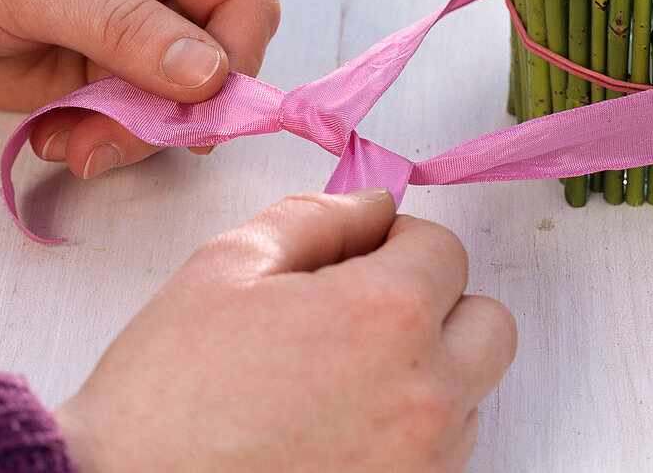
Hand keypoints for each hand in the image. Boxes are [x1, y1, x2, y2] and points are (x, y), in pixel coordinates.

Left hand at [0, 0, 279, 177]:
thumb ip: (125, 25)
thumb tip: (210, 74)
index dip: (235, 57)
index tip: (193, 108)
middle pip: (224, 57)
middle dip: (172, 109)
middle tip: (110, 140)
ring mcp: (149, 25)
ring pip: (189, 100)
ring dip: (134, 133)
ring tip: (72, 141)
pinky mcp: (121, 68)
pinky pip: (146, 118)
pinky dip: (108, 138)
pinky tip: (62, 134)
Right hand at [53, 189, 517, 472]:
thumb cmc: (164, 396)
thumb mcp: (228, 265)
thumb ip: (319, 216)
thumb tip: (376, 205)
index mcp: (386, 314)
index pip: (446, 248)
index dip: (399, 243)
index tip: (362, 258)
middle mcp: (426, 393)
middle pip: (488, 323)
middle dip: (439, 305)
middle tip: (369, 316)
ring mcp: (424, 463)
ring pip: (470, 392)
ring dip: (428, 372)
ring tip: (341, 383)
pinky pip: (443, 453)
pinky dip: (412, 433)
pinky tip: (341, 429)